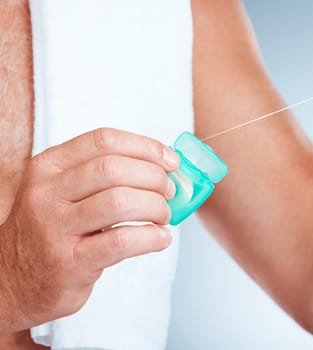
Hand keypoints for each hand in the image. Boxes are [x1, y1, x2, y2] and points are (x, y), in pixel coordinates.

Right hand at [0, 128, 179, 332]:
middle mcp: (47, 193)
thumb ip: (105, 175)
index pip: (103, 141)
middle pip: (114, 169)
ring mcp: (55, 229)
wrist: (13, 281)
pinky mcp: (70, 263)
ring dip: (156, 207)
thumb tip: (165, 165)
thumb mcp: (64, 192)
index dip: (145, 147)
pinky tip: (160, 239)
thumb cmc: (52, 230)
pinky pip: (122, 241)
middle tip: (169, 192)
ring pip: (120, 202)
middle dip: (154, 177)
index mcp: (49, 167)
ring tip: (164, 217)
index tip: (170, 160)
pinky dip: (152, 237)